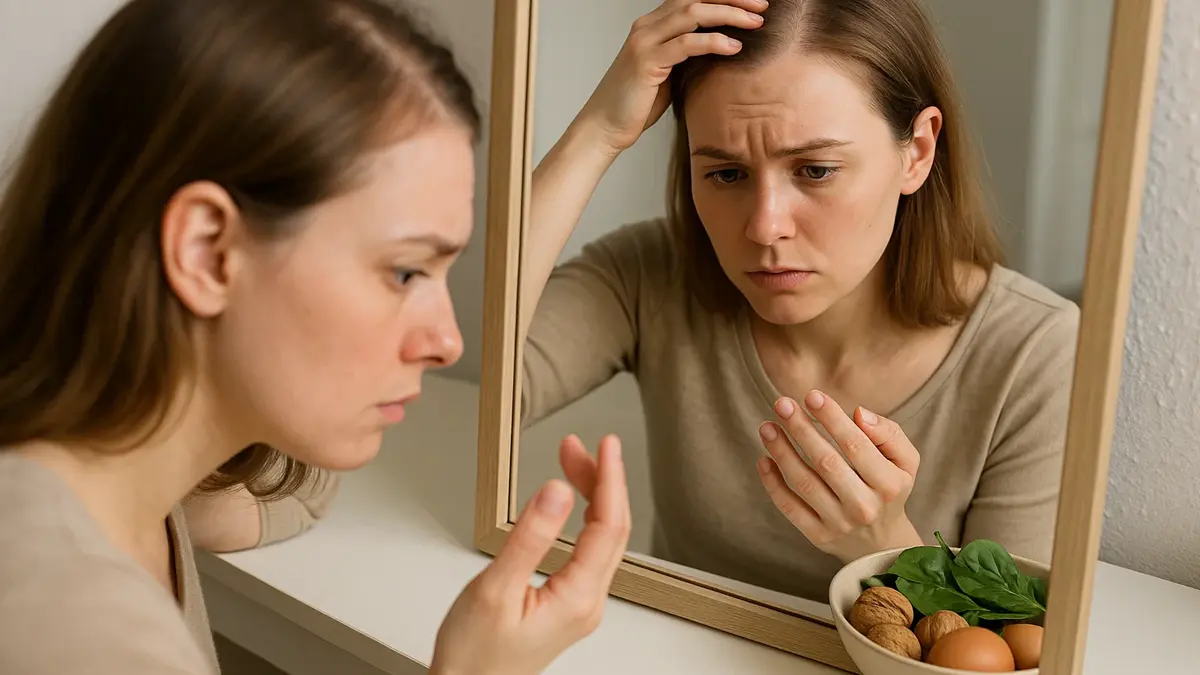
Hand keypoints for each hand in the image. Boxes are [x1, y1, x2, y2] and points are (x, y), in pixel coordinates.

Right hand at [430, 435, 629, 674]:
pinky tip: (571, 501)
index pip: (609, 526)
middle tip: (577, 444)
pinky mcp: (568, 603)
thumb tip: (557, 491)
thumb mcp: (494, 589)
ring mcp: (580, 604)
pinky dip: (583, 517)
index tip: (607, 444)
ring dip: (592, 495)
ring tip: (570, 460)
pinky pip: (589, 551)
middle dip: (600, 480)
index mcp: (578, 599)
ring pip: (602, 538)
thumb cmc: (474, 655)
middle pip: (612, 528)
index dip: (610, 479)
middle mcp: (588, 602)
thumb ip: (528, 537)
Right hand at [574, 0, 765, 155]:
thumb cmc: (636, 104)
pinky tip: (734, 47)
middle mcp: (647, 26)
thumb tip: (720, 49)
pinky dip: (714, 42)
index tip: (752, 2)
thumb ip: (686, 55)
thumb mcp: (667, 72)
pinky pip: (687, 43)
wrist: (604, 126)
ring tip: (756, 22)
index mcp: (652, 25)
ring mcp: (645, 41)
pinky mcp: (647, 61)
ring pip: (693, 13)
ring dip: (729, 15)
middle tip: (762, 5)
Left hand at [756, 391, 922, 562]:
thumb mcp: (904, 461)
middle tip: (780, 403)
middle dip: (800, 429)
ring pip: (804, 483)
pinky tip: (764, 458)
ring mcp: (840, 524)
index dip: (831, 418)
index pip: (855, 445)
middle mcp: (864, 506)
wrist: (881, 542)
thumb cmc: (889, 488)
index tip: (811, 396)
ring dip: (781, 451)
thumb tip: (859, 413)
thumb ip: (889, 433)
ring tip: (767, 427)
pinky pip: (789, 507)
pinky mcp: (818, 536)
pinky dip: (772, 483)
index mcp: (889, 484)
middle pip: (825, 462)